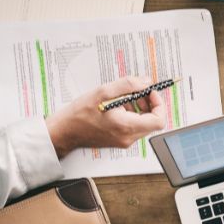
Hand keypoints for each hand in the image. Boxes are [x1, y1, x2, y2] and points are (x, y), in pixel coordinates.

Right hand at [44, 76, 166, 156]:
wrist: (64, 131)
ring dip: (139, 108)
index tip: (150, 92)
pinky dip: (131, 114)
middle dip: (148, 104)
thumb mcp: (104, 92)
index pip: (159, 120)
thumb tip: (146, 82)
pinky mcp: (120, 140)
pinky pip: (134, 127)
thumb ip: (128, 85)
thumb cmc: (80, 114)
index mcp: (127, 127)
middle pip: (153, 121)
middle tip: (137, 92)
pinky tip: (118, 106)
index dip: (158, 103)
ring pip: (144, 124)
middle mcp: (128, 137)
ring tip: (124, 98)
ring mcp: (124, 140)